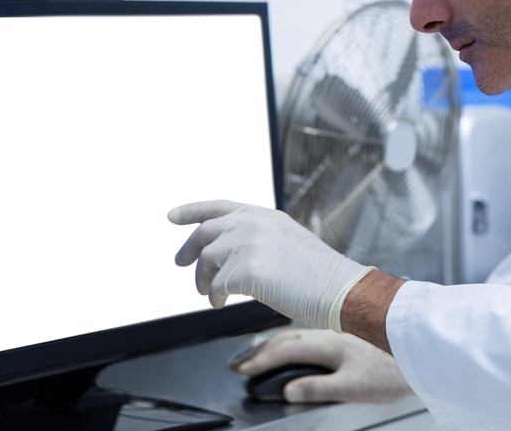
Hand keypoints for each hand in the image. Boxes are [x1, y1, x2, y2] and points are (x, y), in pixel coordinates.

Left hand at [165, 197, 373, 330]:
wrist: (339, 288)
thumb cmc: (318, 273)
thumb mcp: (286, 239)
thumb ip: (256, 236)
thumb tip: (225, 251)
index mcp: (263, 215)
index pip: (217, 205)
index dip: (190, 210)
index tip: (171, 216)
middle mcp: (253, 224)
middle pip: (204, 232)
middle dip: (187, 249)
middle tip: (179, 263)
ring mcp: (248, 245)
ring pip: (206, 261)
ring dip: (201, 279)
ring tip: (206, 293)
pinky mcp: (246, 271)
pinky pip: (217, 287)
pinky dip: (214, 298)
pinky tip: (220, 304)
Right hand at [230, 328, 414, 403]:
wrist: (420, 347)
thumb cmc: (393, 369)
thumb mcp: (355, 387)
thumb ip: (319, 388)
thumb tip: (288, 391)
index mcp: (328, 342)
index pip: (285, 350)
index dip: (260, 361)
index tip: (240, 371)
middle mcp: (329, 331)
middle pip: (284, 339)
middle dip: (258, 351)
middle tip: (237, 363)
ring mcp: (336, 331)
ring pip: (295, 334)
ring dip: (272, 344)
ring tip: (254, 355)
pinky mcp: (345, 333)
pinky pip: (307, 334)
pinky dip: (289, 341)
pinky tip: (290, 345)